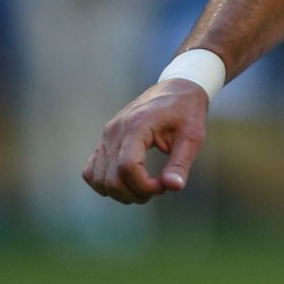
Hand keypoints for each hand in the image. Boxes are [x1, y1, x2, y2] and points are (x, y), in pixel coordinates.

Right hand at [82, 79, 209, 204]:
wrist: (176, 90)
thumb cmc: (186, 111)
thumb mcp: (192, 136)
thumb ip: (181, 163)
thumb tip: (172, 187)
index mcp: (136, 126)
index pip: (127, 168)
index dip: (145, 186)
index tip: (165, 186)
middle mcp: (115, 131)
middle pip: (110, 179)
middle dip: (135, 193)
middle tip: (158, 188)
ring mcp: (106, 136)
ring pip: (97, 179)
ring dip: (120, 193)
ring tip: (145, 186)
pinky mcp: (104, 141)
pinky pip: (91, 171)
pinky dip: (106, 183)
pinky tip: (129, 182)